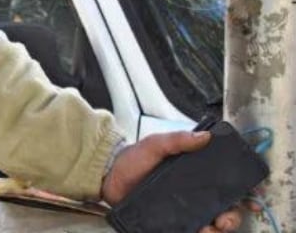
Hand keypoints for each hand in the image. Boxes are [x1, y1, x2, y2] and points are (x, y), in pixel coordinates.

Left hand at [102, 131, 254, 232]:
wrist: (107, 177)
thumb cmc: (132, 159)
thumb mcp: (155, 145)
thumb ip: (177, 140)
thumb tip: (205, 136)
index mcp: (195, 173)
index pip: (227, 183)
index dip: (244, 191)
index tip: (252, 196)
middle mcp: (194, 192)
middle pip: (226, 207)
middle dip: (234, 215)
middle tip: (226, 218)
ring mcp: (184, 209)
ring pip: (213, 223)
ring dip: (220, 228)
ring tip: (213, 227)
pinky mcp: (172, 222)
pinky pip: (193, 230)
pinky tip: (200, 232)